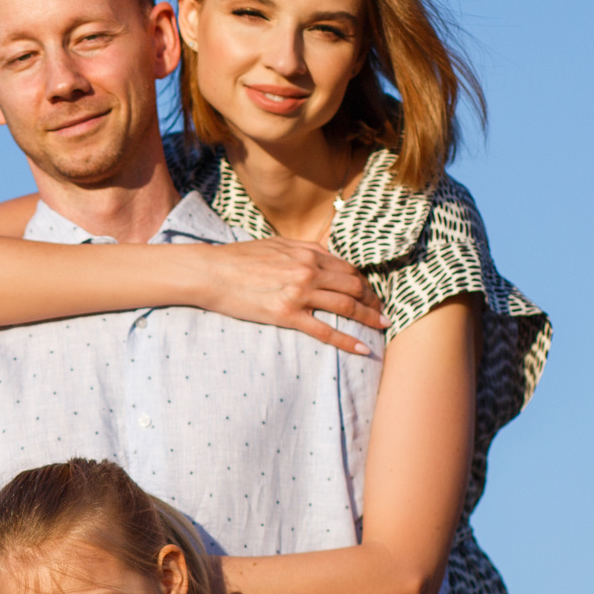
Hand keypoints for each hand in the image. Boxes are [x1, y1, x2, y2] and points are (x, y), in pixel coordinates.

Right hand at [195, 238, 381, 354]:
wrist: (211, 272)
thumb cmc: (237, 258)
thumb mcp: (275, 244)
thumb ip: (302, 249)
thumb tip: (324, 255)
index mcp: (308, 253)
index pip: (348, 269)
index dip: (364, 282)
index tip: (371, 294)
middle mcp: (309, 271)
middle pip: (354, 286)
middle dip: (373, 300)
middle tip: (382, 312)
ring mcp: (300, 293)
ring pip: (347, 306)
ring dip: (369, 317)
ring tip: (382, 326)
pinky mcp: (287, 314)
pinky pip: (325, 330)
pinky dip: (348, 340)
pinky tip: (362, 348)